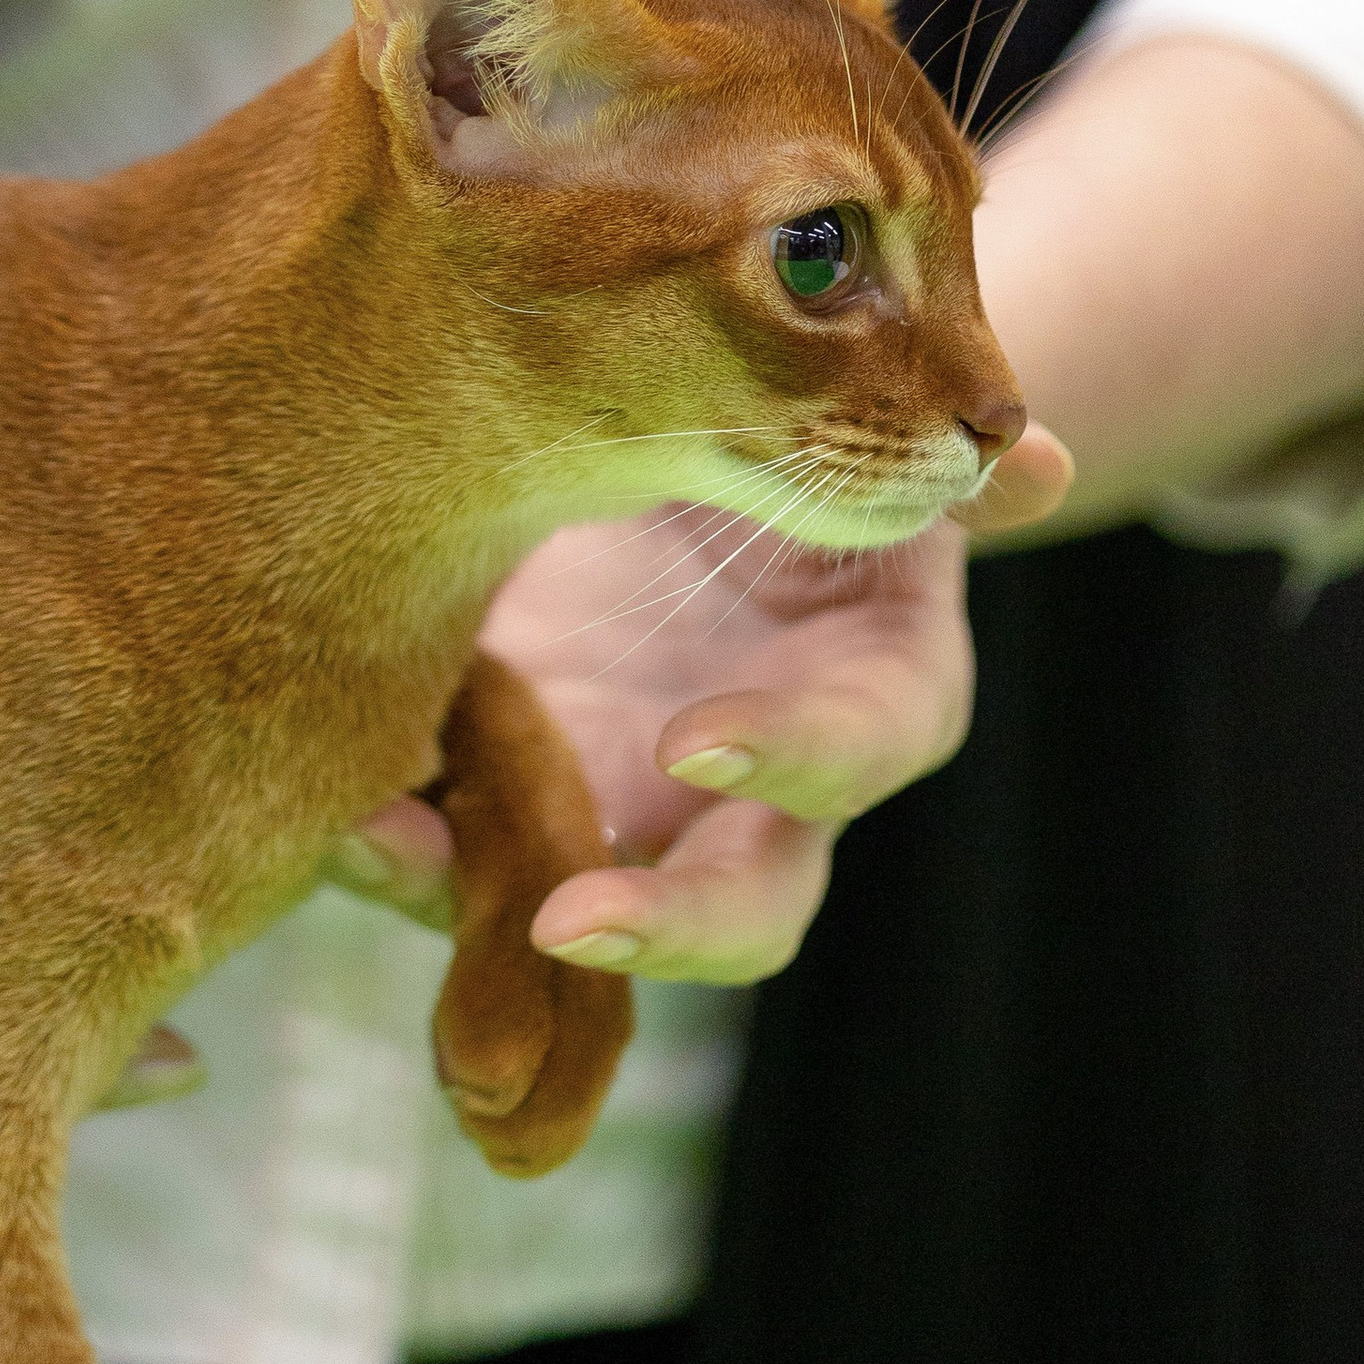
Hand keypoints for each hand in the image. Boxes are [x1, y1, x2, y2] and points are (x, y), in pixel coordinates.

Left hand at [324, 430, 1069, 982]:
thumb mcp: (846, 430)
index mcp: (866, 693)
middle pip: (743, 914)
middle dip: (666, 932)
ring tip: (377, 849)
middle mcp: (751, 796)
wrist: (683, 448)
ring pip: (576, 914)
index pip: (857, 752)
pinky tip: (330, 815)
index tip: (696, 741)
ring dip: (476, 910)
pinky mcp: (516, 803)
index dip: (788, 757)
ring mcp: (627, 815)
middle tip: (572, 926)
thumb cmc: (797, 435)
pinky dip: (397, 847)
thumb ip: (922, 456)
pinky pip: (460, 859)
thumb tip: (1033, 457)